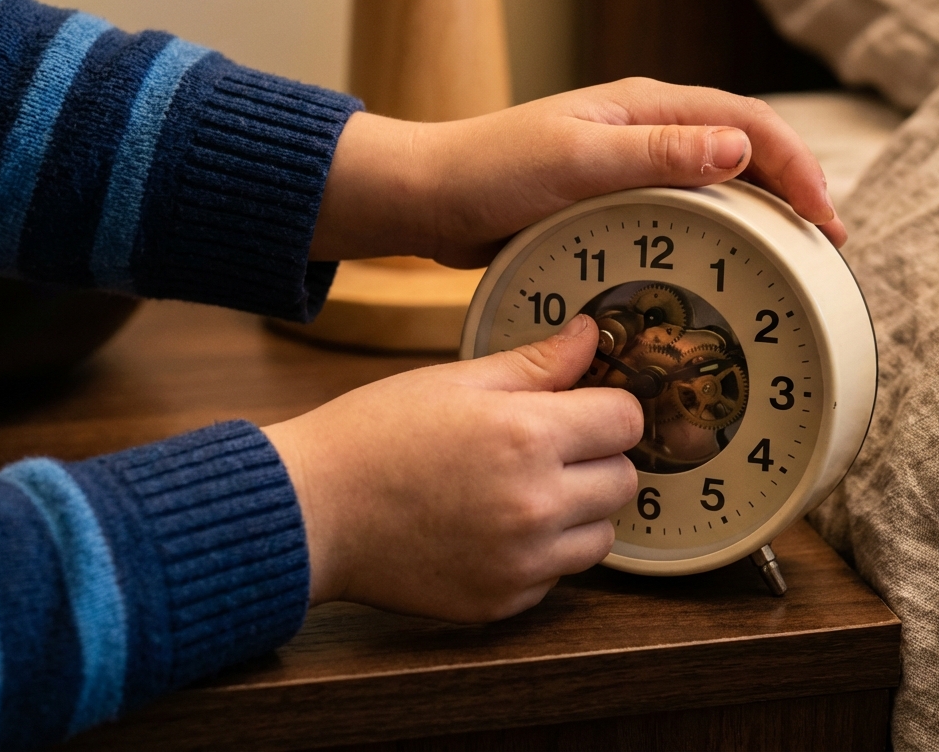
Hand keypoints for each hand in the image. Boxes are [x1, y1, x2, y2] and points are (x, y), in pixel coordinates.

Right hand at [261, 315, 641, 621]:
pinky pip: (556, 576)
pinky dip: (538, 555)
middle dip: (595, 459)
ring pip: (600, 536)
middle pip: (624, 481)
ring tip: (520, 492)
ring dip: (577, 513)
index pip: (626, 421)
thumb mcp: (455, 381)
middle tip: (545, 450)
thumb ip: (534, 364)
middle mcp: (536, 505)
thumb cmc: (374, 435)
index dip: (606, 408)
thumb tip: (589, 336)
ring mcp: (521, 562)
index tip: (580, 409)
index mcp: (528, 436)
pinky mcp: (502, 602)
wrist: (311, 512)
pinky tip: (490, 529)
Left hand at [311, 78, 845, 268]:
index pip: (748, 124)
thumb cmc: (492, 172)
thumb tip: (740, 149)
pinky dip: (718, 238)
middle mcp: (649, 131)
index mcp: (647, 106)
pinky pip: (683, 216)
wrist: (432, 198)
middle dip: (792, 193)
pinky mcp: (615, 204)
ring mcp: (633, 168)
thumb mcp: (575, 160)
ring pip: (718, 187)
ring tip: (793, 265)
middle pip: (745, 153)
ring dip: (762, 219)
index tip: (824, 220)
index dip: (796, 167)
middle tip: (826, 250)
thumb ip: (654, 153)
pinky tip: (727, 271)